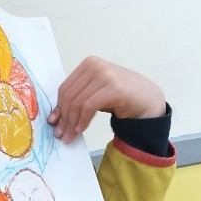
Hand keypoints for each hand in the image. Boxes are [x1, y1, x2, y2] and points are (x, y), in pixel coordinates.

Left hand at [48, 57, 165, 143]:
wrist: (147, 99)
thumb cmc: (120, 97)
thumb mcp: (94, 96)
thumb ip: (76, 101)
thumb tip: (53, 119)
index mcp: (88, 64)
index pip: (65, 88)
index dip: (58, 108)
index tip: (55, 124)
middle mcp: (96, 66)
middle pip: (70, 96)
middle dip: (64, 119)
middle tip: (61, 135)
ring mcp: (106, 75)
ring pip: (78, 103)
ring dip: (72, 123)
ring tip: (70, 136)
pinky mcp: (114, 88)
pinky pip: (89, 107)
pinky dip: (82, 120)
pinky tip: (80, 129)